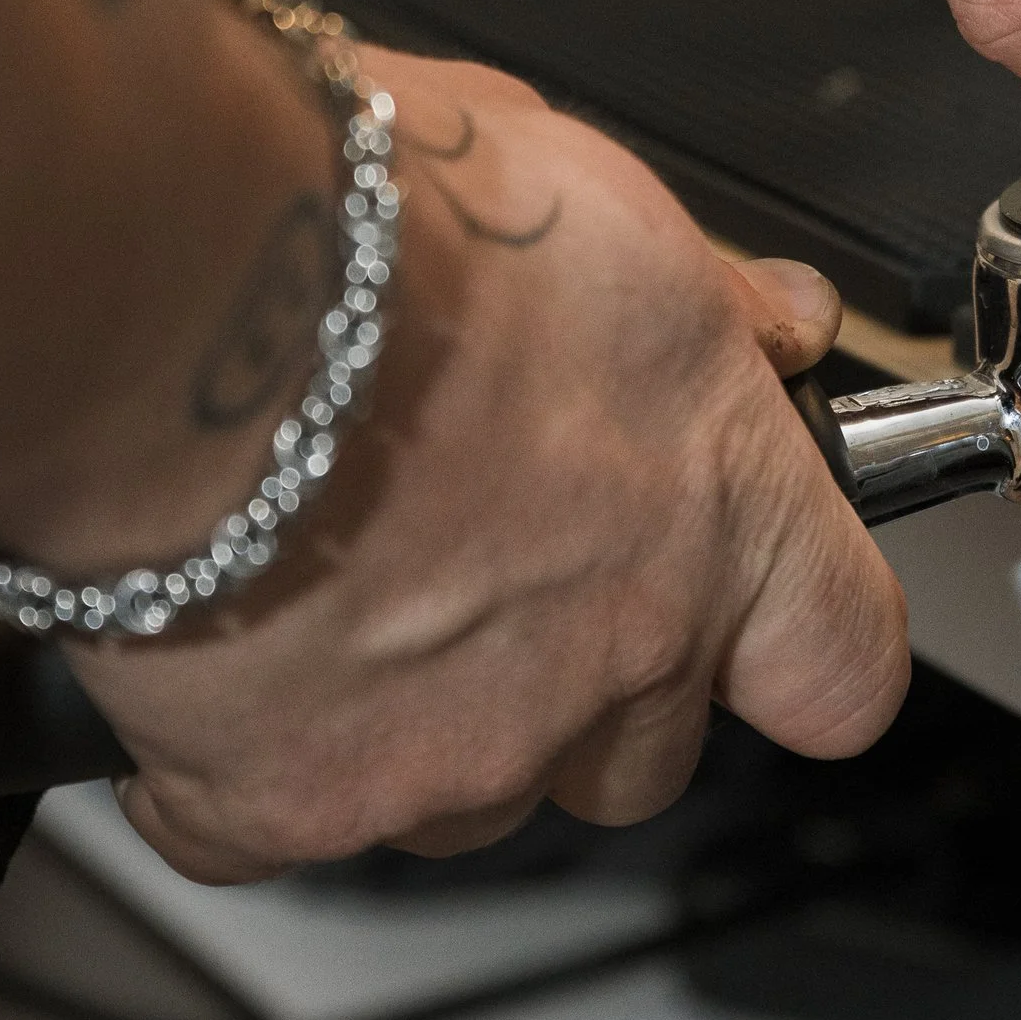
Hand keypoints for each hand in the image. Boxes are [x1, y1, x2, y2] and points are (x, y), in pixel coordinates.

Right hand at [68, 53, 907, 883]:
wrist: (177, 295)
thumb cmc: (378, 228)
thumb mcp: (595, 192)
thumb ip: (705, 292)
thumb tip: (776, 322)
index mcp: (720, 506)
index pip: (842, 661)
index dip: (801, 653)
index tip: (756, 622)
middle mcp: (615, 649)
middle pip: (644, 754)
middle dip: (585, 686)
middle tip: (486, 563)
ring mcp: (457, 751)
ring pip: (470, 799)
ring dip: (420, 722)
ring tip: (332, 579)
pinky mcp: (292, 805)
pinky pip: (269, 827)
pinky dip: (233, 764)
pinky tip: (207, 644)